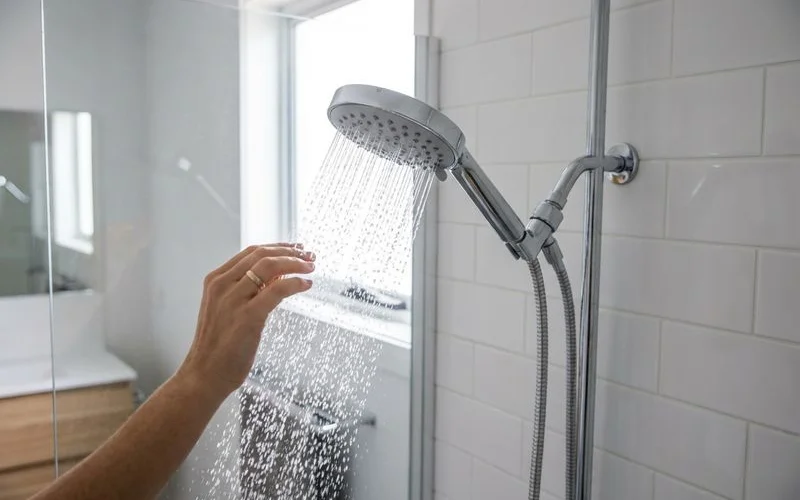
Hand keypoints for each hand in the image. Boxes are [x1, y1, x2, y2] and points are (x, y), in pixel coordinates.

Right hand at [178, 243, 314, 399]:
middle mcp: (222, 285)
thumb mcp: (226, 310)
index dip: (277, 247)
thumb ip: (245, 291)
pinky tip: (306, 284)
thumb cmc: (218, 346)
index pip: (251, 252)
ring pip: (270, 266)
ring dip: (295, 263)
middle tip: (309, 256)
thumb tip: (277, 276)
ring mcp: (233, 300)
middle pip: (262, 255)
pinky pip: (277, 289)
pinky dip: (295, 283)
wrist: (204, 374)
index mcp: (215, 280)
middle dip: (290, 252)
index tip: (296, 248)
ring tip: (310, 267)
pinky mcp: (247, 316)